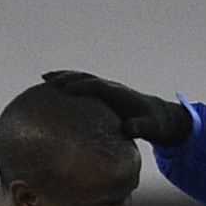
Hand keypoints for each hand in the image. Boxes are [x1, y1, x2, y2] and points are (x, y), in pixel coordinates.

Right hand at [43, 70, 191, 145]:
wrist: (160, 116)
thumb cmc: (156, 124)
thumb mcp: (152, 128)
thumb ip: (141, 128)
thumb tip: (127, 128)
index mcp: (121, 95)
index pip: (100, 87)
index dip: (84, 87)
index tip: (67, 90)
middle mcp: (112, 88)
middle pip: (88, 78)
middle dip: (69, 78)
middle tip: (49, 82)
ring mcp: (108, 90)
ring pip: (84, 78)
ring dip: (65, 76)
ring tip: (44, 79)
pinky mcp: (104, 95)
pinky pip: (84, 86)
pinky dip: (69, 83)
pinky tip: (54, 87)